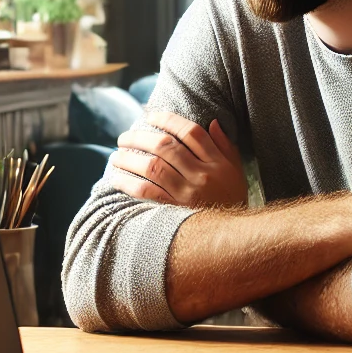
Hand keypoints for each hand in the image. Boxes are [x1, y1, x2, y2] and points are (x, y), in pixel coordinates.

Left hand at [107, 110, 247, 207]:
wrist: (233, 235)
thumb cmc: (232, 198)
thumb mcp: (235, 169)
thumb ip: (224, 145)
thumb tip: (212, 121)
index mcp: (216, 161)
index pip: (190, 132)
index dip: (168, 120)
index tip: (150, 117)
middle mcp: (201, 174)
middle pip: (166, 147)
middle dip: (140, 138)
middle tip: (124, 138)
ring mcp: (187, 193)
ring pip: (153, 167)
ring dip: (130, 159)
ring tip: (116, 157)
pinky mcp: (175, 210)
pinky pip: (148, 192)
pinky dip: (129, 183)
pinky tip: (117, 179)